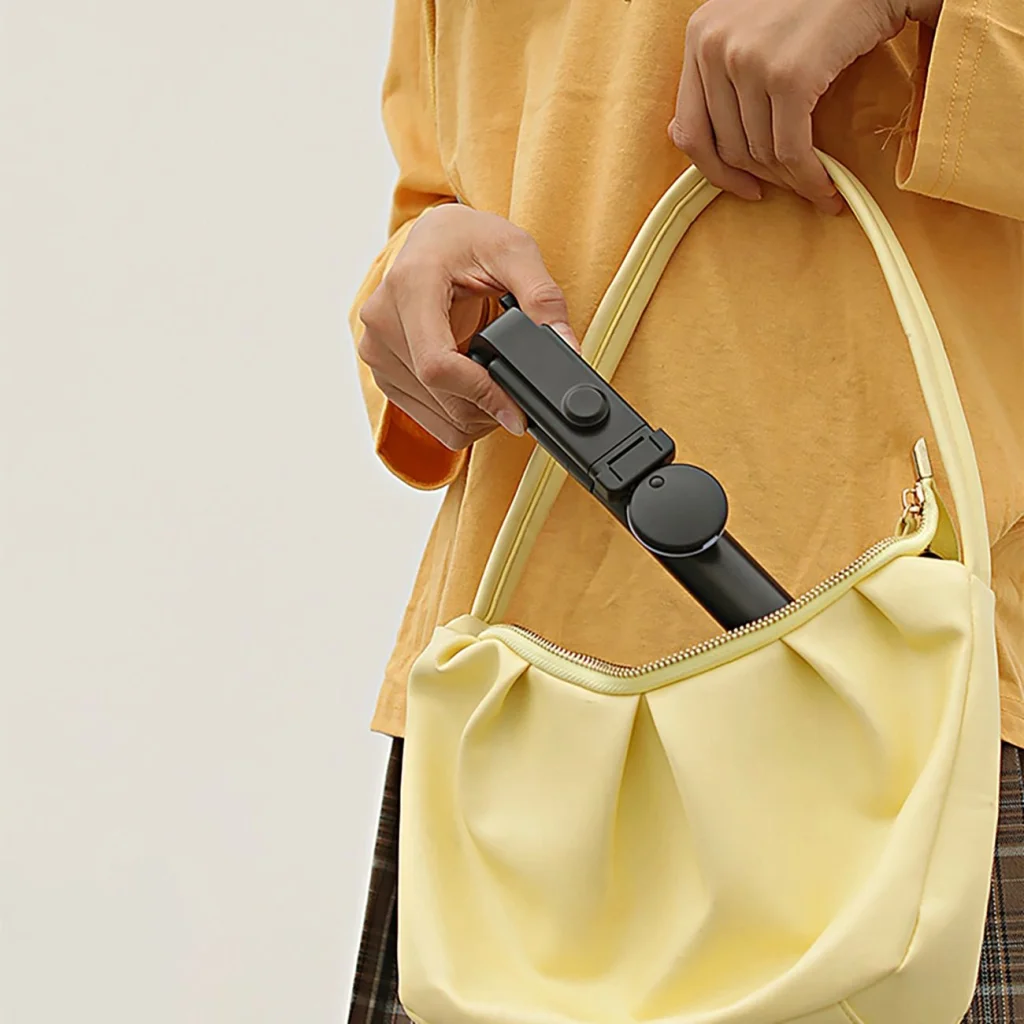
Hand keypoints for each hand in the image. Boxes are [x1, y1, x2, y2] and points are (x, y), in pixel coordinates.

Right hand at [358, 204, 578, 449]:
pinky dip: (458, 416)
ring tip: (499, 386)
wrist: (435, 238)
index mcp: (410, 286)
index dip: (482, 395)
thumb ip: (542, 298)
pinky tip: (475, 389)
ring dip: (476, 416)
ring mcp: (376, 350)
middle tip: (521, 397)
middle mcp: (383, 321)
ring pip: (436, 417)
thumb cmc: (469, 239)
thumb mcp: (515, 251)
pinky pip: (425, 417)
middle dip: (489, 409)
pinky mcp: (381, 371)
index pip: (438, 365)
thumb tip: (565, 346)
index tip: (517, 411)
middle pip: (440, 397)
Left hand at [668, 0, 943, 213]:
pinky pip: (791, 151)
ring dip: (790, 182)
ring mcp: (749, 61)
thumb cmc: (819, 1)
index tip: (742, 185)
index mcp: (699, 35)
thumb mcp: (750, 25)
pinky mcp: (789, 76)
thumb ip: (716, 72)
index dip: (713, 171)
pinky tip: (826, 186)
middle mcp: (714, 46)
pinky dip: (809, 178)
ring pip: (760, 153)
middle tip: (790, 189)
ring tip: (814, 187)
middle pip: (726, 147)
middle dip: (761, 179)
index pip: (688, 129)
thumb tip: (677, 134)